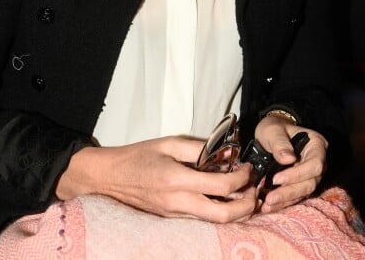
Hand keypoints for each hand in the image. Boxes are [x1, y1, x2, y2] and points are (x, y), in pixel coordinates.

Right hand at [56, 136, 257, 222]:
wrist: (110, 176)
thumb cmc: (138, 156)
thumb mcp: (168, 143)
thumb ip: (198, 148)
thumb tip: (224, 151)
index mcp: (177, 180)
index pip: (221, 186)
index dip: (241, 178)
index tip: (247, 168)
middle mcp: (178, 203)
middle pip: (223, 215)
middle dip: (246, 206)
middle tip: (255, 192)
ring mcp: (175, 215)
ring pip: (214, 221)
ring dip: (235, 212)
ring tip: (245, 196)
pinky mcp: (172, 219)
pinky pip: (201, 219)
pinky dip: (217, 211)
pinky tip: (223, 199)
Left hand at [253, 114, 326, 213]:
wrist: (271, 134)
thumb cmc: (274, 128)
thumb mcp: (273, 130)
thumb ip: (280, 143)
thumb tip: (288, 159)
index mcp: (316, 145)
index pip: (314, 165)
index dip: (297, 175)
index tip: (276, 179)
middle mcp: (318, 162)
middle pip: (310, 183)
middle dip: (289, 192)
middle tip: (269, 199)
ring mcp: (311, 175)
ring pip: (303, 193)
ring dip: (285, 201)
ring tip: (267, 206)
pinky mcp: (301, 184)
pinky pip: (295, 197)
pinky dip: (283, 202)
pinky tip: (269, 207)